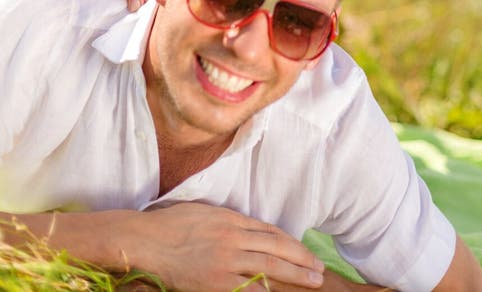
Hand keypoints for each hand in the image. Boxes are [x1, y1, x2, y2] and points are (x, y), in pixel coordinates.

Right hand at [130, 204, 324, 291]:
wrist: (146, 240)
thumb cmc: (172, 224)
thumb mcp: (206, 213)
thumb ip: (229, 221)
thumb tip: (250, 230)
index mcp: (231, 219)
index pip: (270, 231)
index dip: (290, 242)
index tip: (305, 251)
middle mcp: (233, 238)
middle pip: (276, 248)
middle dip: (302, 259)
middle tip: (320, 269)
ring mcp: (225, 262)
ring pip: (269, 269)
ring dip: (294, 275)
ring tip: (312, 281)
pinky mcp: (215, 283)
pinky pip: (248, 289)